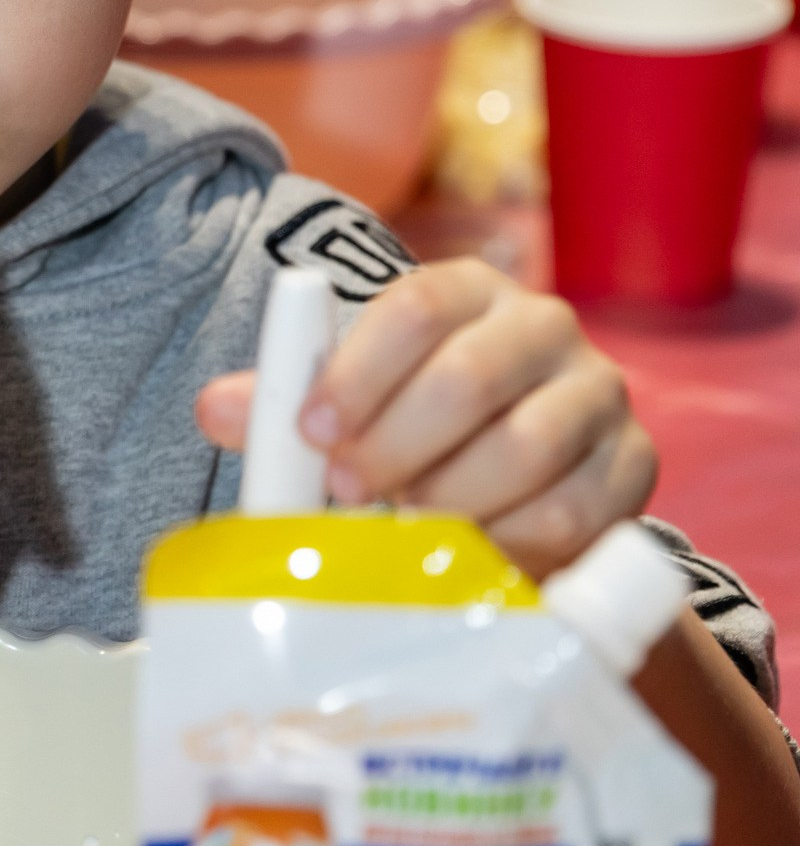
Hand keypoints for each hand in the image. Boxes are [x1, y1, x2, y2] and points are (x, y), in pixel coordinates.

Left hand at [196, 260, 654, 574]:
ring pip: (526, 445)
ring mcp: (597, 394)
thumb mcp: (355, 399)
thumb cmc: (419, 424)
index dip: (359, 369)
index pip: (416, 305)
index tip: (312, 430)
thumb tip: (212, 408)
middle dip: (397, 443)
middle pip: (470, 376)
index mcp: (471, 291)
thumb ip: (284, 402)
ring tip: (402, 527)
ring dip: (450, 497)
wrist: (525, 474)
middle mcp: (544, 327)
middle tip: (348, 493)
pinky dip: (508, 540)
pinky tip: (464, 554)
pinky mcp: (632, 463)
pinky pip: (572, 510)